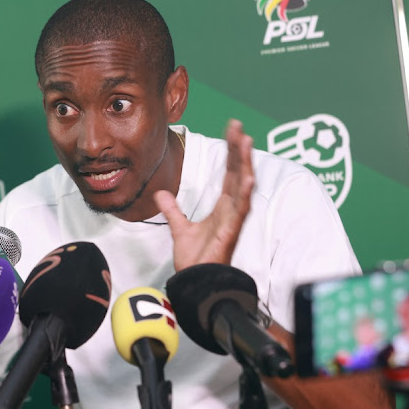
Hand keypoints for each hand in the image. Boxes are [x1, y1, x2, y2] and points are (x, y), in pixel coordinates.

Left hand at [154, 119, 254, 271]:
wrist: (194, 282)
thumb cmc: (195, 260)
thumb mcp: (180, 228)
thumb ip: (172, 210)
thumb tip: (161, 193)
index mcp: (222, 207)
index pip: (229, 173)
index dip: (231, 152)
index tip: (232, 130)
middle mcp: (231, 210)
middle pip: (237, 172)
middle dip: (238, 149)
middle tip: (238, 125)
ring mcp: (233, 219)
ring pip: (242, 185)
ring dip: (245, 164)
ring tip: (246, 141)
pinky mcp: (231, 231)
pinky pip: (241, 209)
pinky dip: (244, 193)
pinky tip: (248, 177)